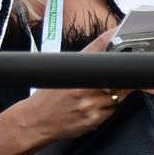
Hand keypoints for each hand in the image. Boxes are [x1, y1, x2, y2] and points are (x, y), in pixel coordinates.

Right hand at [10, 31, 136, 144]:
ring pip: (119, 95)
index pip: (99, 47)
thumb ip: (83, 66)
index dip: (112, 37)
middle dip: (119, 77)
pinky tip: (94, 108)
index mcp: (74, 68)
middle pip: (116, 75)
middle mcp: (83, 85)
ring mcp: (90, 103)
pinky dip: (108, 109)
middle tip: (109, 80)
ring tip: (96, 98)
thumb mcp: (60, 74)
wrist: (34, 121)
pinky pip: (113, 111)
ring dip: (115, 95)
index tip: (118, 33)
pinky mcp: (93, 118)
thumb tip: (103, 56)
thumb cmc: (46, 98)